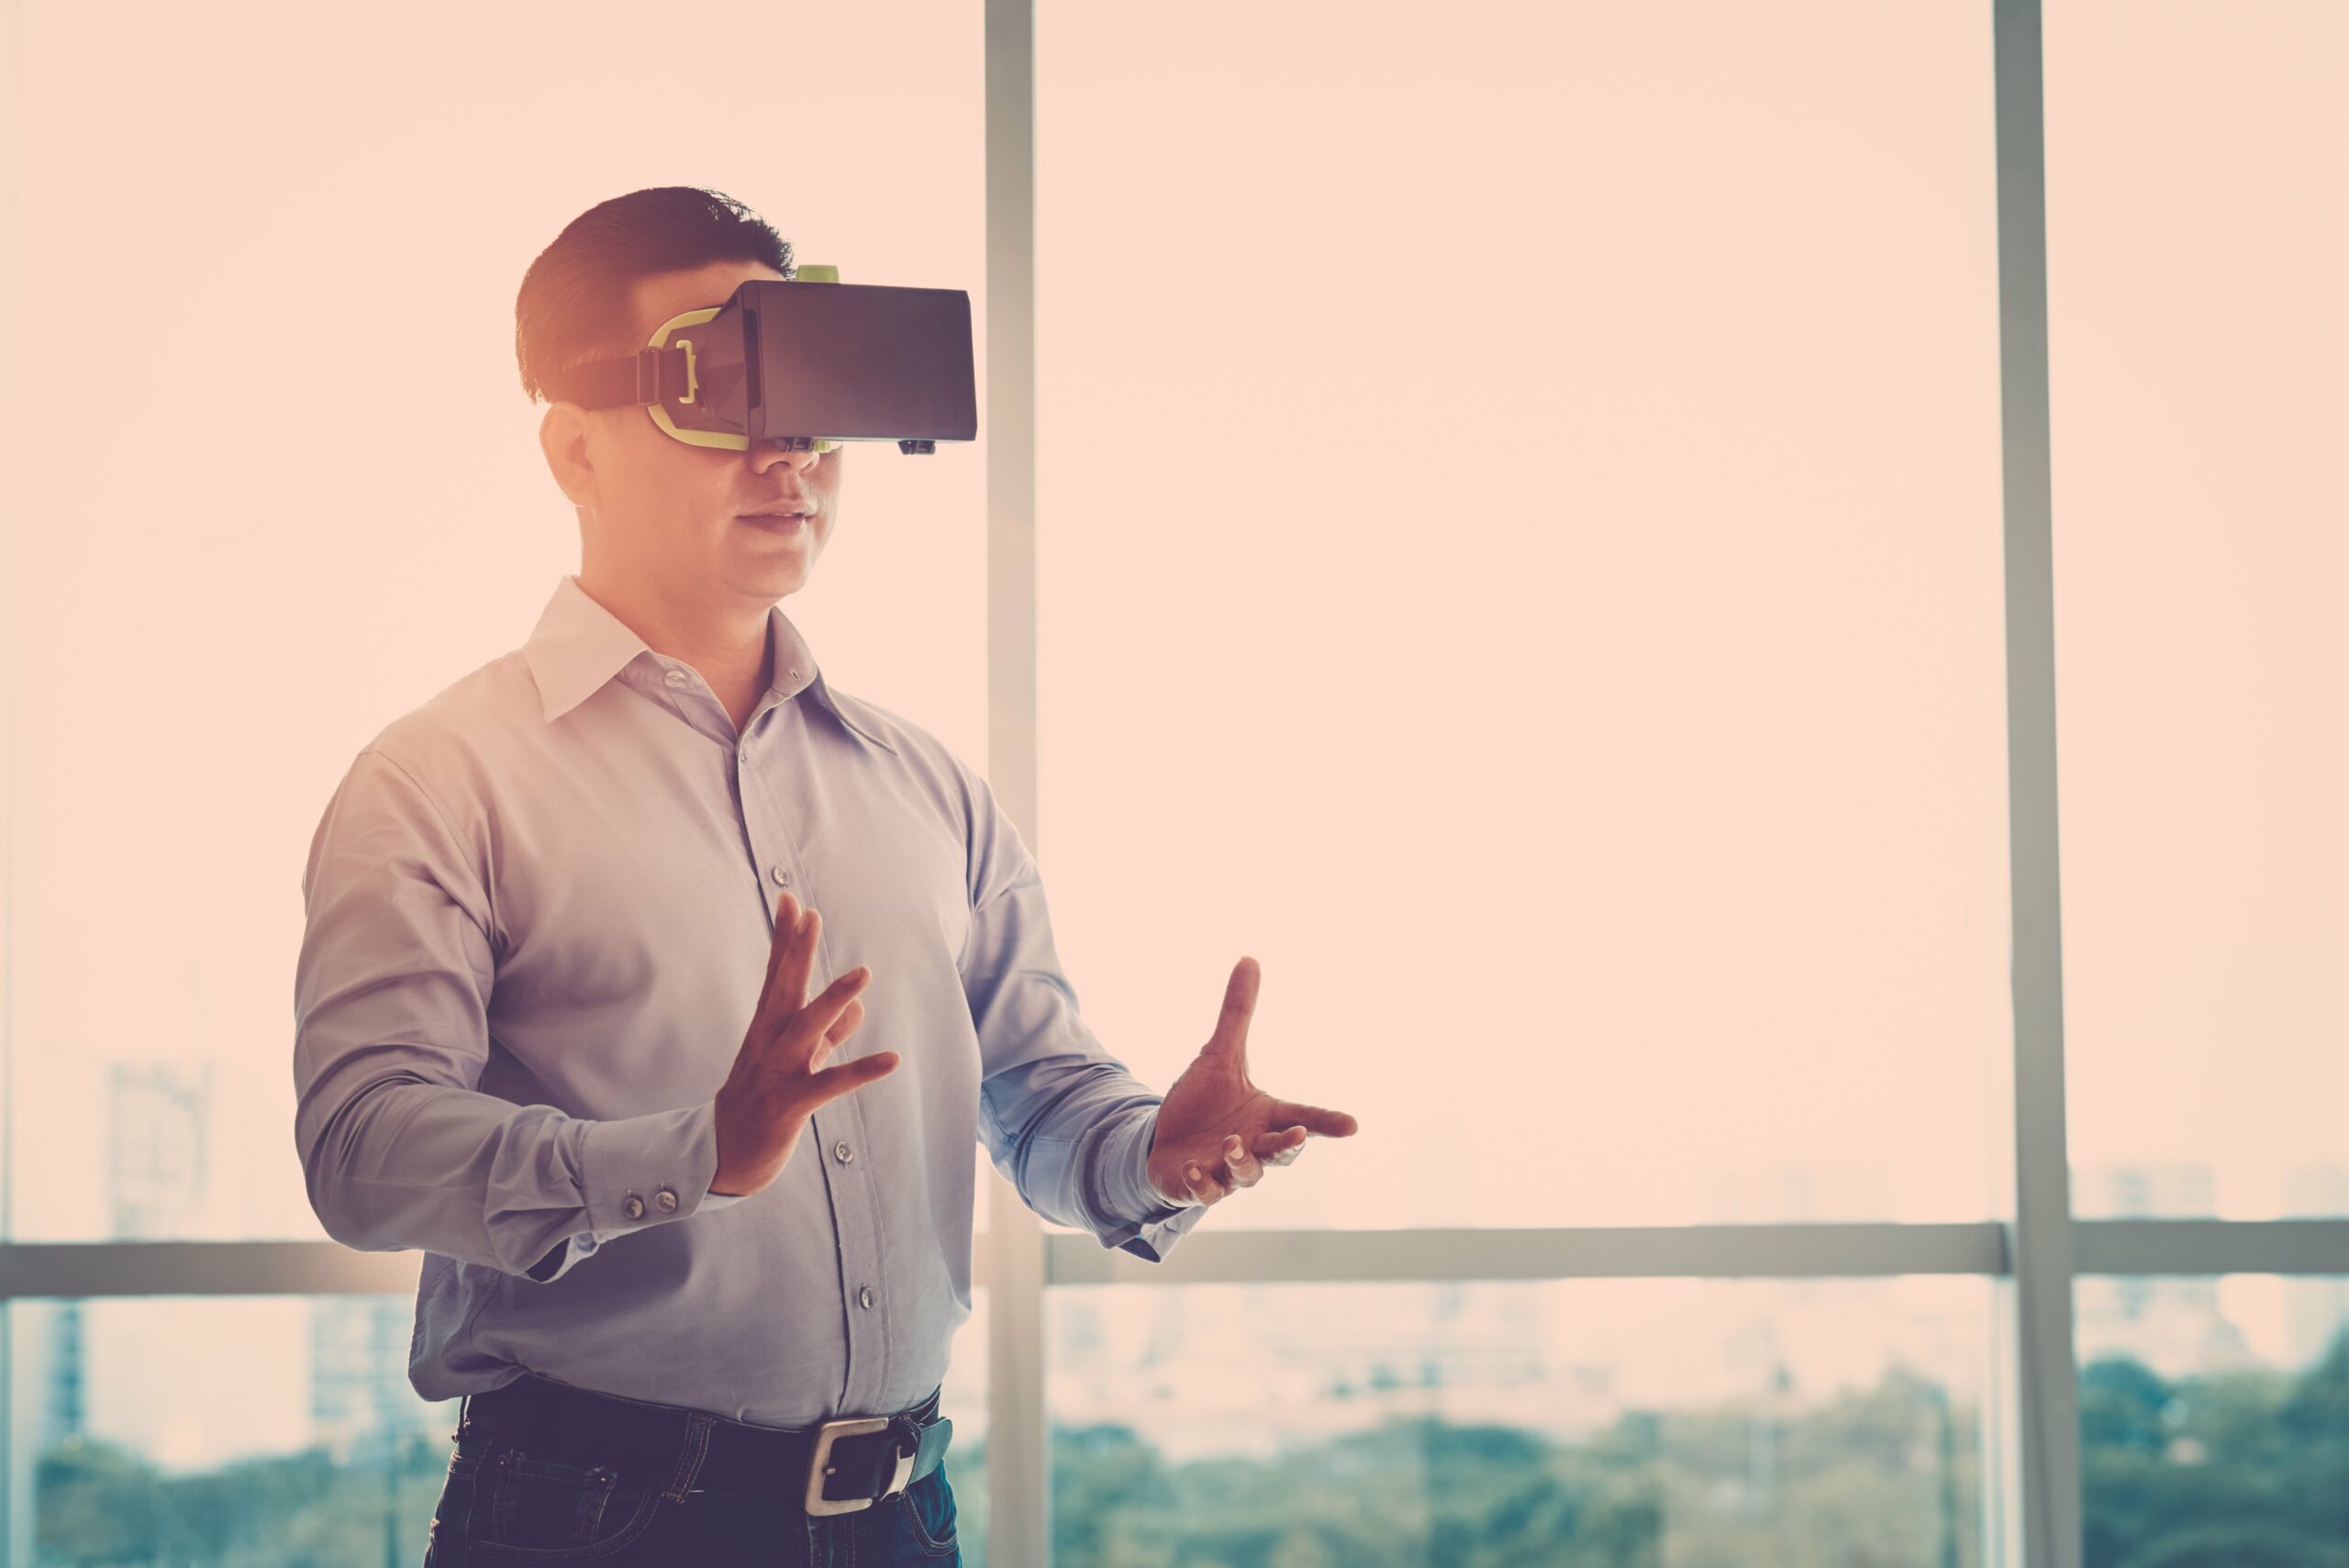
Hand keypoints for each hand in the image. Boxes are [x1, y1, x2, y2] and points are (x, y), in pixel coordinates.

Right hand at [709, 891, 896, 1196]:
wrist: (724, 1157)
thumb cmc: (761, 1103)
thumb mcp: (797, 1063)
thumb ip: (828, 1035)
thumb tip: (859, 1010)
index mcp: (767, 1030)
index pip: (776, 976)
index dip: (785, 940)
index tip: (791, 901)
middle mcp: (768, 1044)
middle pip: (784, 990)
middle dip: (797, 951)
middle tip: (811, 915)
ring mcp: (777, 1073)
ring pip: (807, 1030)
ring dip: (834, 1000)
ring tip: (863, 972)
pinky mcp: (790, 1104)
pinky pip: (830, 1084)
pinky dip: (860, 1070)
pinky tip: (892, 1059)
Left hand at [1145, 956, 1358, 1207]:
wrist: (1165, 1139)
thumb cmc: (1202, 1101)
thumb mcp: (1219, 1053)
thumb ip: (1237, 1013)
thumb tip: (1249, 958)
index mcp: (1266, 1116)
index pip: (1304, 1117)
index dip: (1327, 1121)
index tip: (1352, 1124)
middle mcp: (1253, 1145)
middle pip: (1283, 1152)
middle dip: (1289, 1145)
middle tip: (1297, 1134)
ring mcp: (1228, 1171)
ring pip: (1247, 1175)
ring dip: (1242, 1162)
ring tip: (1230, 1144)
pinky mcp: (1199, 1185)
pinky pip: (1207, 1191)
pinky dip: (1203, 1182)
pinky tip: (1195, 1167)